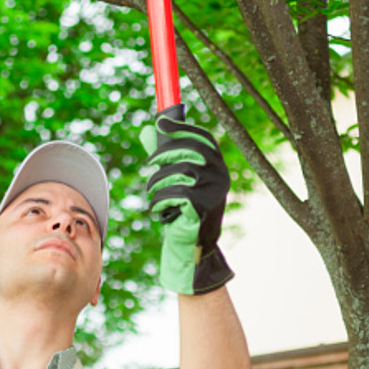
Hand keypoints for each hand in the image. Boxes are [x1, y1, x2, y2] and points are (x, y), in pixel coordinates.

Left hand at [141, 105, 233, 294]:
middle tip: (148, 165)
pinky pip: (175, 193)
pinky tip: (159, 209)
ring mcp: (214, 191)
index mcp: (217, 166)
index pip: (203, 138)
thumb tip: (147, 130)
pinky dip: (160, 200)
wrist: (192, 245)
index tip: (160, 123)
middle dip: (163, 155)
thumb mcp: (175, 179)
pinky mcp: (203, 206)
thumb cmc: (183, 210)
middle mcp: (220, 175)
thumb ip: (164, 154)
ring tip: (153, 194)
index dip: (182, 128)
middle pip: (188, 151)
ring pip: (178, 172)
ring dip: (158, 182)